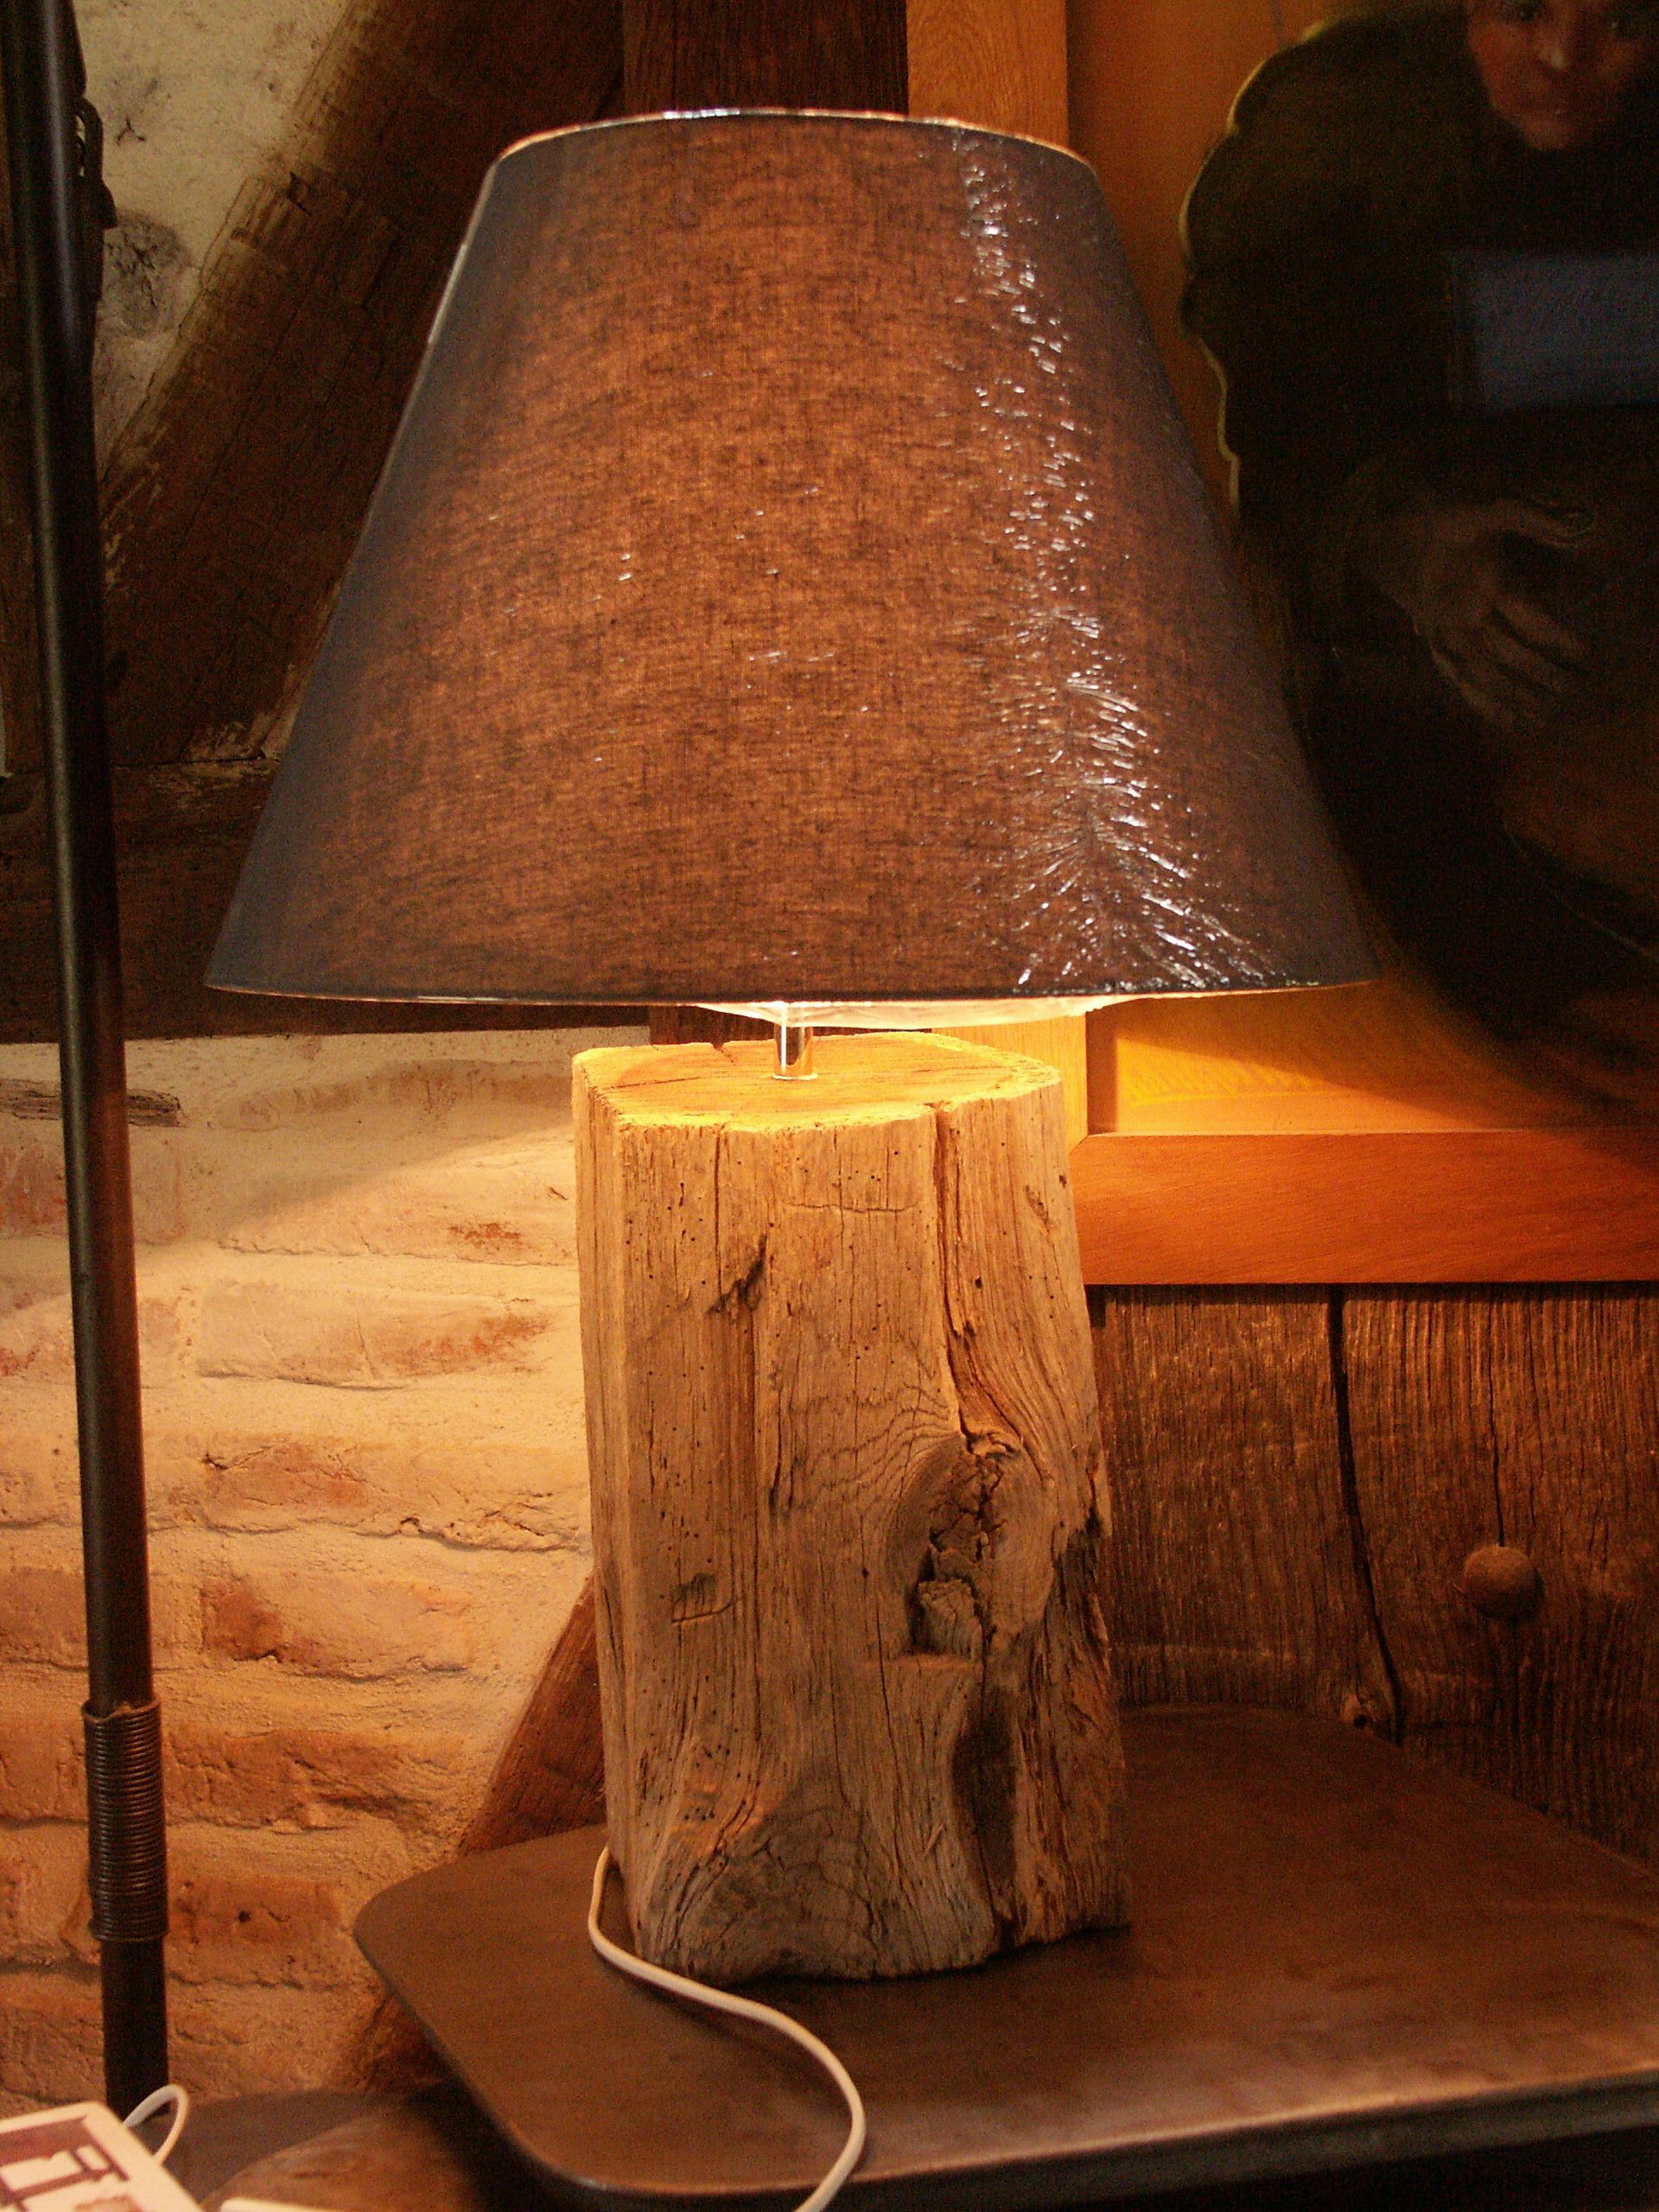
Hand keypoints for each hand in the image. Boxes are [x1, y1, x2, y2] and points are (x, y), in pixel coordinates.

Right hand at [1365, 498, 1589, 734]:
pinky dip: (1484, 707)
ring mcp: (1446, 639)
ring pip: (1481, 680)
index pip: (1529, 620)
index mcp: (1480, 588)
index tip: (1584, 654)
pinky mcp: (1435, 650)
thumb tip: (1587, 526)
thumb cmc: (1446, 523)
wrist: (1390, 538)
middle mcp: (1462, 620)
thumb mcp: (1489, 509)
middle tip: (1572, 690)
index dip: (1558, 638)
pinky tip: (1507, 723)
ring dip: (1512, 702)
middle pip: (1505, 659)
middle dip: (1541, 677)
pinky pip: (1459, 685)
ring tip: (1541, 721)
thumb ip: (1535, 517)